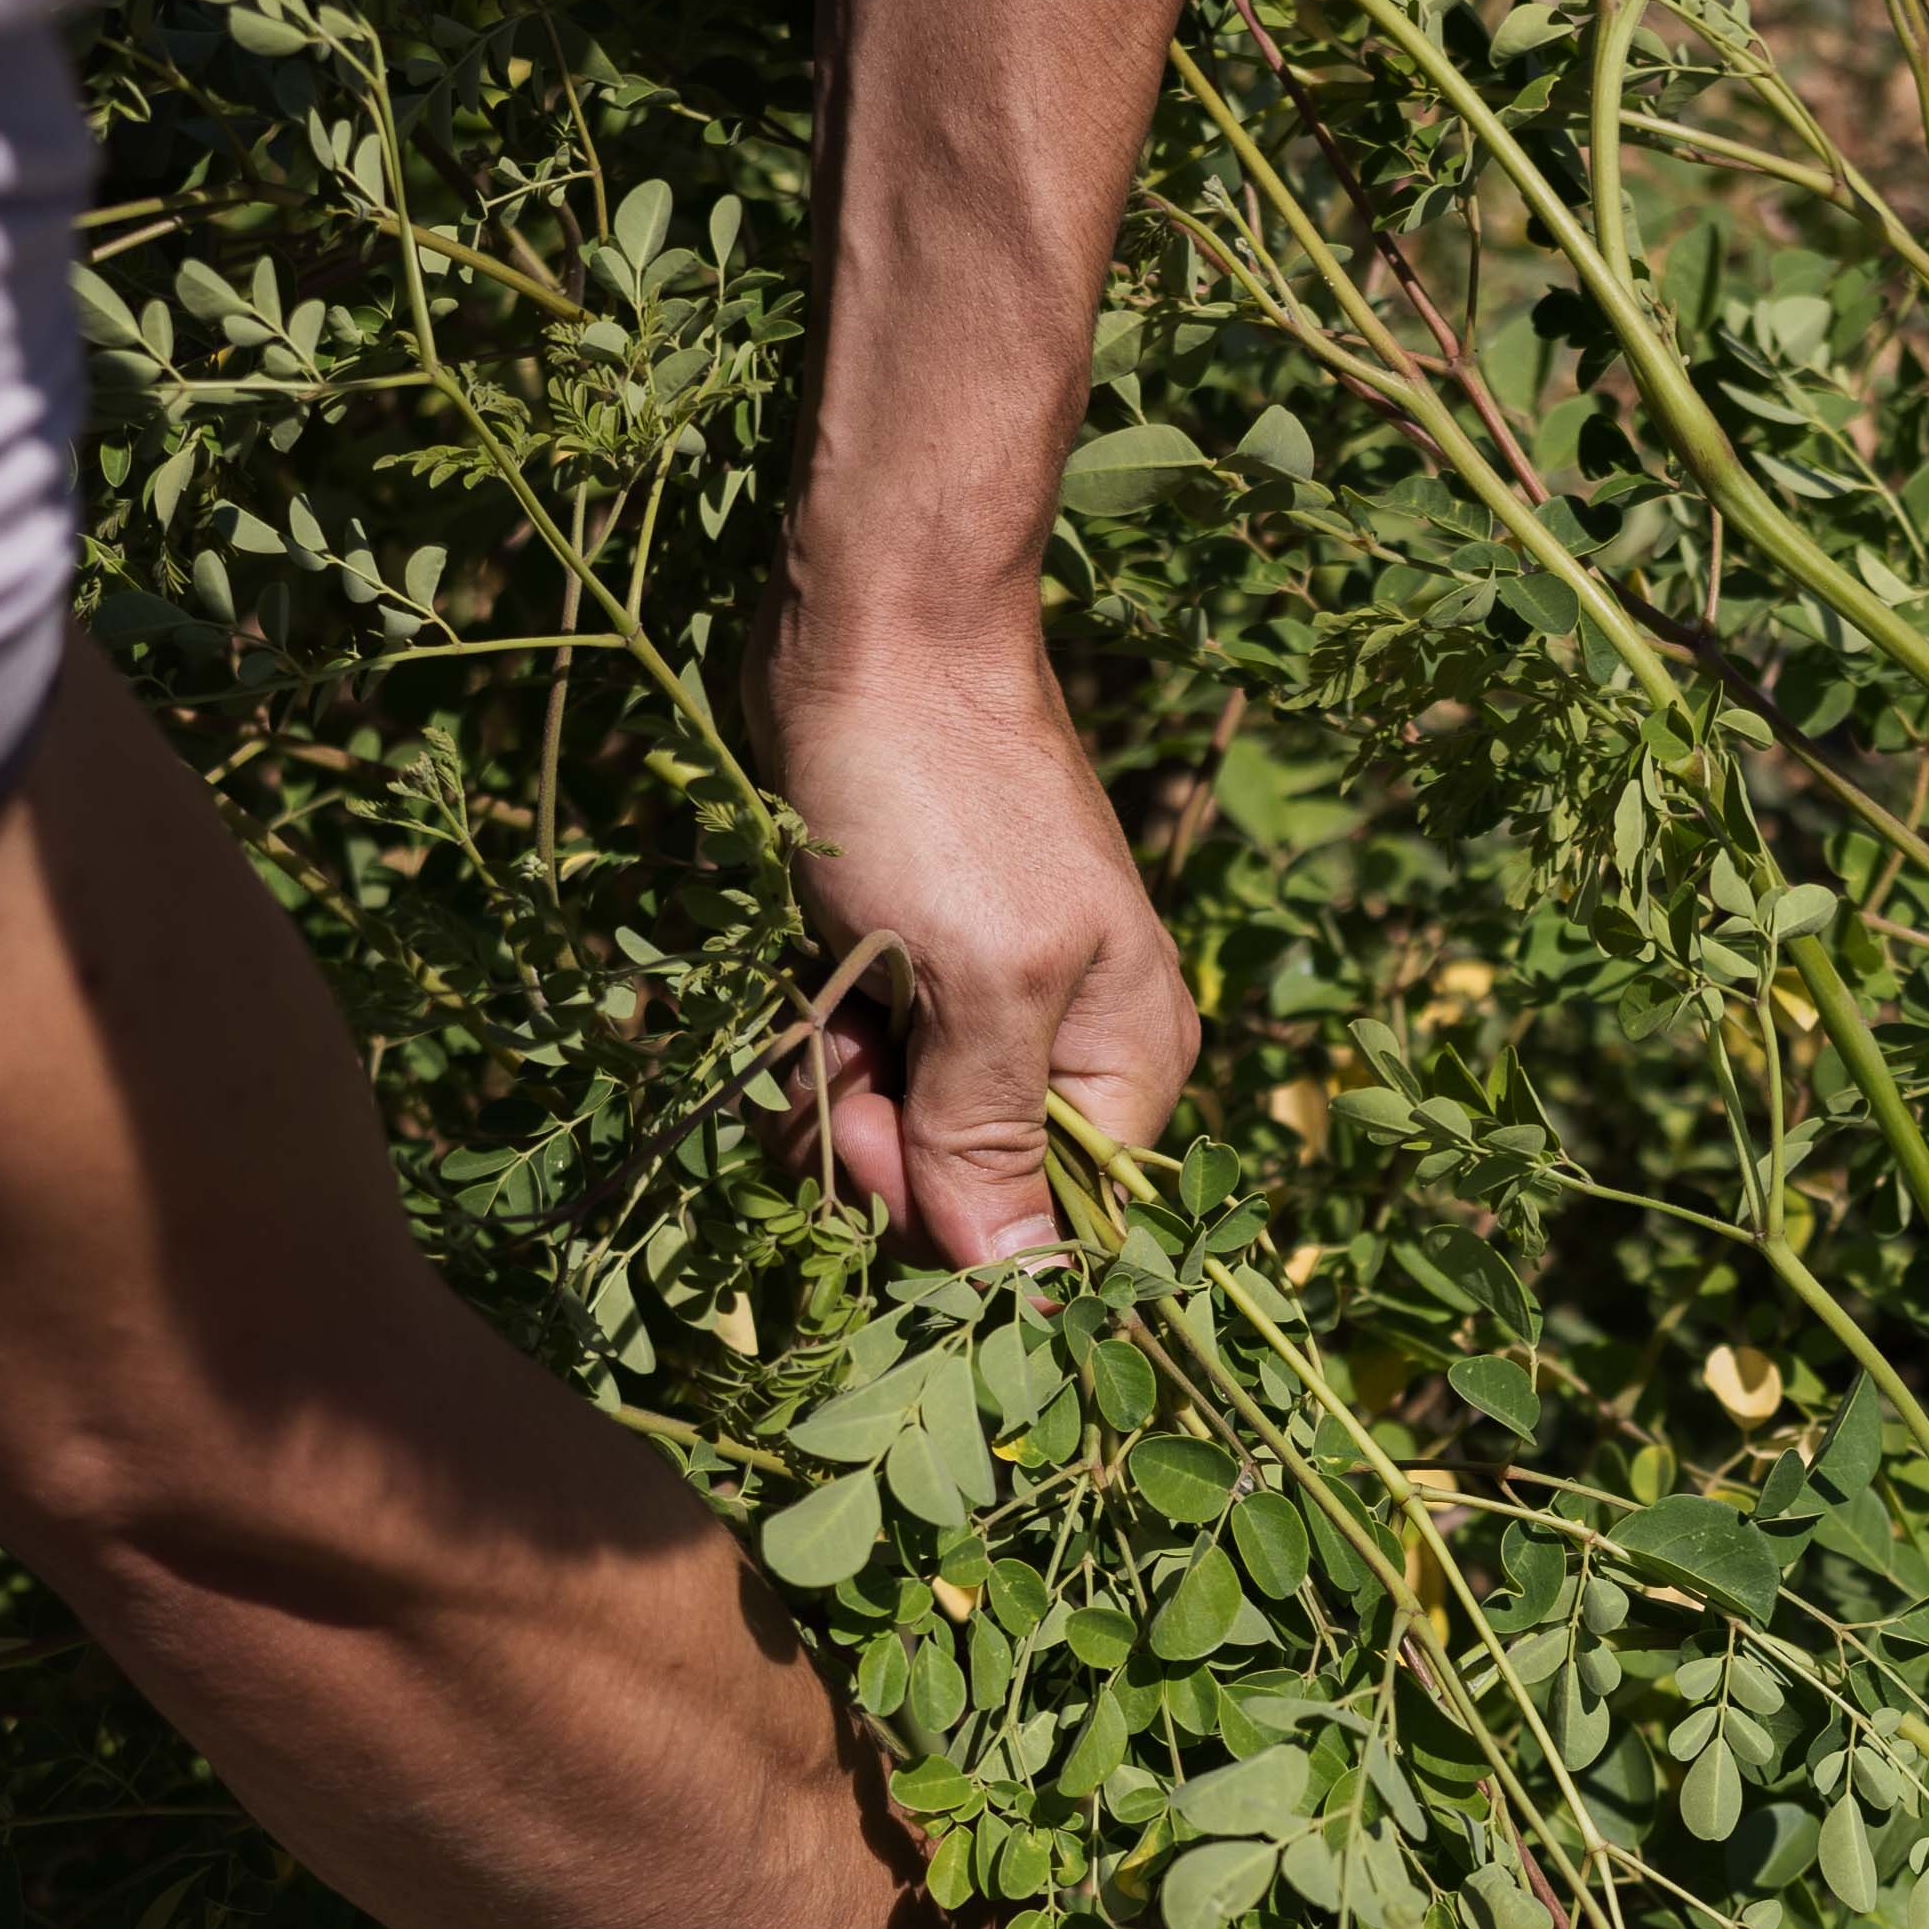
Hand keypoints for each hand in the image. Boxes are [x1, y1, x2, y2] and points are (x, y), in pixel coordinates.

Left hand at [749, 622, 1197, 1267]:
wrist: (877, 625)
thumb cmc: (938, 794)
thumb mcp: (978, 982)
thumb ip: (995, 1143)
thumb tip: (1034, 1304)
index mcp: (1125, 1063)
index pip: (1051, 1231)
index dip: (950, 1225)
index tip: (881, 1141)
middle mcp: (1065, 1051)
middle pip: (959, 1194)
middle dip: (876, 1148)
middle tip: (846, 1055)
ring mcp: (980, 1012)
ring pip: (890, 1136)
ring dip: (828, 1091)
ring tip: (821, 997)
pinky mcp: (904, 971)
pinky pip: (854, 1066)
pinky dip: (811, 1041)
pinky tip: (803, 980)